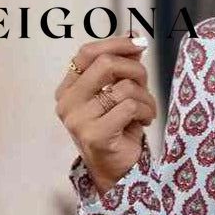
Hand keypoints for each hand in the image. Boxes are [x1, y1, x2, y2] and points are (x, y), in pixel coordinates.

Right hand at [55, 35, 157, 196]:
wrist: (117, 173)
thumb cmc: (118, 132)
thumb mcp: (118, 96)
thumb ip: (122, 70)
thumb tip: (135, 41)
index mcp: (67, 90)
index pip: (87, 53)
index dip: (115, 44)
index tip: (138, 44)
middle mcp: (67, 103)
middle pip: (106, 65)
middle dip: (135, 70)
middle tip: (145, 85)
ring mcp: (78, 120)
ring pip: (123, 88)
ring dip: (144, 97)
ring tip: (146, 111)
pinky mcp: (95, 135)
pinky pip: (128, 107)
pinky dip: (144, 111)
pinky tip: (144, 122)